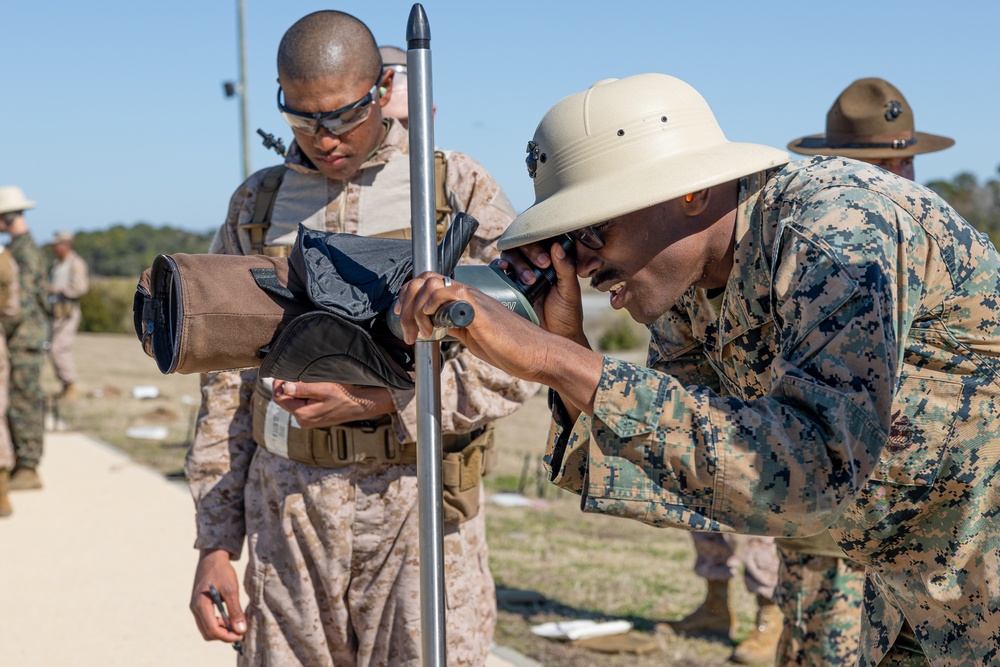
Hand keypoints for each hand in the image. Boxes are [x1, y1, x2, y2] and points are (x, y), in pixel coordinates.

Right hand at [190, 549, 245, 643]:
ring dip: (221, 630)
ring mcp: (195, 607)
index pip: (212, 630)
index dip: (227, 636)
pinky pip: (207, 621)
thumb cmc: (221, 571)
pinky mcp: (199, 605)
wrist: (212, 557)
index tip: (242, 635)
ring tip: (236, 623)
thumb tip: (241, 630)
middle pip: (208, 633)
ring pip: (206, 629)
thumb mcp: (231, 589)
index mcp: (201, 605)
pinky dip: (218, 623)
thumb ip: (235, 610)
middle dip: (224, 635)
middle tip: (240, 631)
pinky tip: (229, 617)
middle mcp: (195, 609)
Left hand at [271, 380, 394, 428]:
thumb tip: (285, 387)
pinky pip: (302, 405)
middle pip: (285, 400)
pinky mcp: (313, 419)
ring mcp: (308, 421)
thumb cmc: (345, 395)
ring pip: (293, 402)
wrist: (360, 405)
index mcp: (303, 414)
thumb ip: (303, 388)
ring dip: (298, 391)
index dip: (279, 384)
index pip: (279, 398)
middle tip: (300, 375)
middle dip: (289, 387)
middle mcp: (303, 421)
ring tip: (312, 383)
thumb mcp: (324, 388)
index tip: (285, 372)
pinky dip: (305, 396)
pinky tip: (316, 390)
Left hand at [394, 271, 563, 383]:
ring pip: (430, 284)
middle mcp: (467, 293)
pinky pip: (447, 292)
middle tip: (406, 329)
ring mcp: (473, 298)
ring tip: (420, 333)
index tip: (402, 317)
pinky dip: (430, 306)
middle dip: (406, 301)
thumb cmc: (511, 348)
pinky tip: (432, 326)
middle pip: (424, 278)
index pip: (429, 282)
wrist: (537, 354)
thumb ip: (455, 326)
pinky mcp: (478, 308)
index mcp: (465, 299)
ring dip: (415, 309)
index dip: (409, 295)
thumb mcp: (473, 337)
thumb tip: (434, 326)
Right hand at [495, 239, 586, 344]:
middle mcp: (533, 267)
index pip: (541, 243)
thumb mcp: (569, 291)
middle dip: (530, 253)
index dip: (541, 245)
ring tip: (528, 280)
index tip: (546, 259)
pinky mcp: (507, 287)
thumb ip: (565, 268)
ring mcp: (519, 276)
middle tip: (541, 265)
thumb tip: (557, 247)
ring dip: (517, 263)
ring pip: (510, 256)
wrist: (554, 337)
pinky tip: (503, 270)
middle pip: (523, 247)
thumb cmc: (566, 315)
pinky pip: (497, 272)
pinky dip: (497, 267)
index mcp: (550, 264)